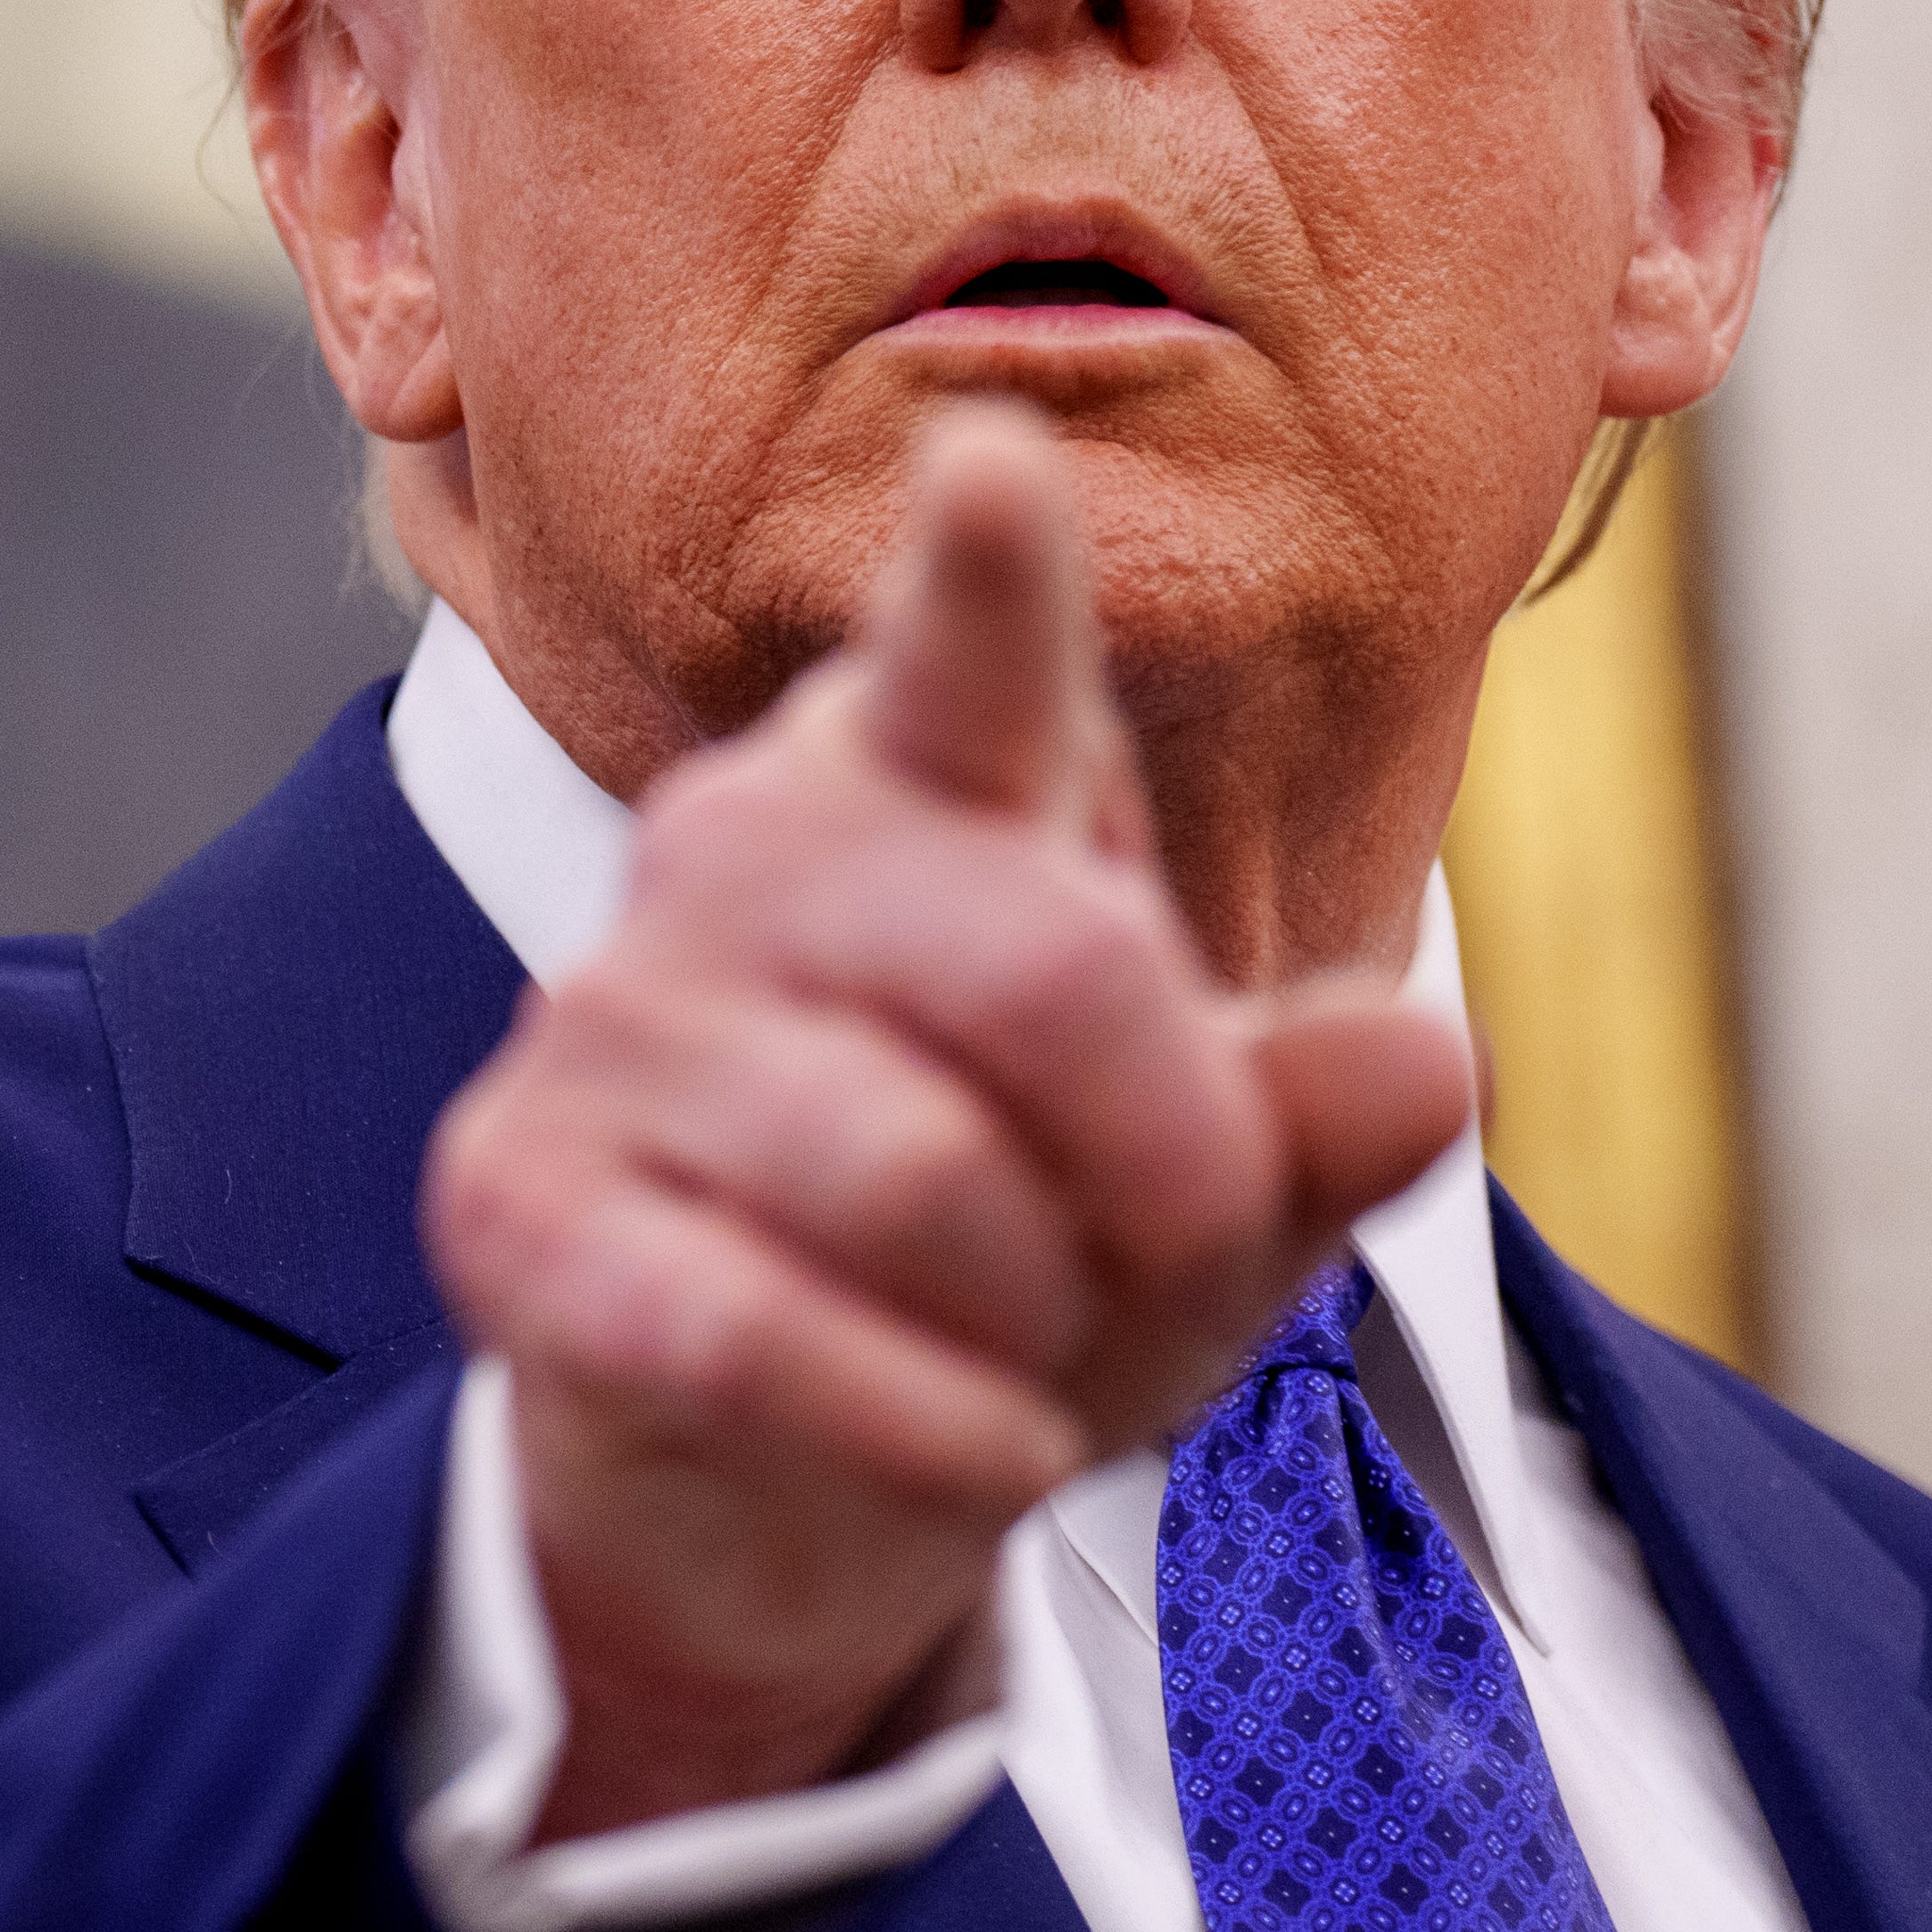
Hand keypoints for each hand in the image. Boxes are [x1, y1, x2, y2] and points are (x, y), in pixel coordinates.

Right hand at [417, 401, 1470, 1838]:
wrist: (765, 1468)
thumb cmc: (1005, 1273)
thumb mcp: (1204, 1199)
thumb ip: (1313, 1118)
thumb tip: (1420, 1061)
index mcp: (917, 789)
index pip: (969, 659)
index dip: (987, 573)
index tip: (996, 463)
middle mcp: (737, 851)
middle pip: (1053, 971)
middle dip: (1180, 1162)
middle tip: (1189, 1250)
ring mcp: (604, 1016)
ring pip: (916, 1175)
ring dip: (1039, 1321)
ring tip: (1024, 1351)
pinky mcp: (511, 1196)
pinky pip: (756, 1325)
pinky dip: (921, 1431)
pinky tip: (971, 1449)